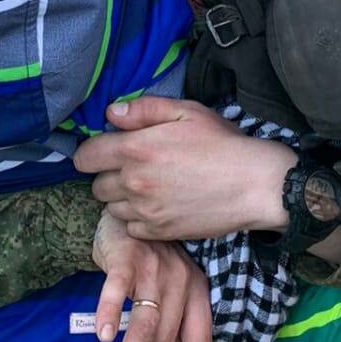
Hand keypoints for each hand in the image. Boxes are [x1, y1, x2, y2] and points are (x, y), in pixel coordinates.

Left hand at [73, 97, 295, 240]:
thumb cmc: (224, 144)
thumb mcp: (187, 112)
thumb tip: (110, 114)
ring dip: (123, 199)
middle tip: (134, 169)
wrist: (255, 185)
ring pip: (112, 209)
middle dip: (109, 176)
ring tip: (149, 189)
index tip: (106, 151)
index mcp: (136, 148)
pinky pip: (131, 228)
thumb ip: (144, 110)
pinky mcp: (159, 232)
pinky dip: (139, 219)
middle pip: (97, 186)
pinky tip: (159, 206)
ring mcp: (145, 210)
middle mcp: (134, 182)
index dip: (91, 153)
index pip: (85, 157)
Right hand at [91, 212, 211, 341]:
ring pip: (144, 325)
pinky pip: (119, 290)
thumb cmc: (149, 259)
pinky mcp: (127, 257)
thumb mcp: (172, 288)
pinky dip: (111, 313)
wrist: (126, 215)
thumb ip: (174, 321)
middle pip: (166, 340)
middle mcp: (181, 282)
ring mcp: (154, 269)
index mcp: (197, 293)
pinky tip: (104, 336)